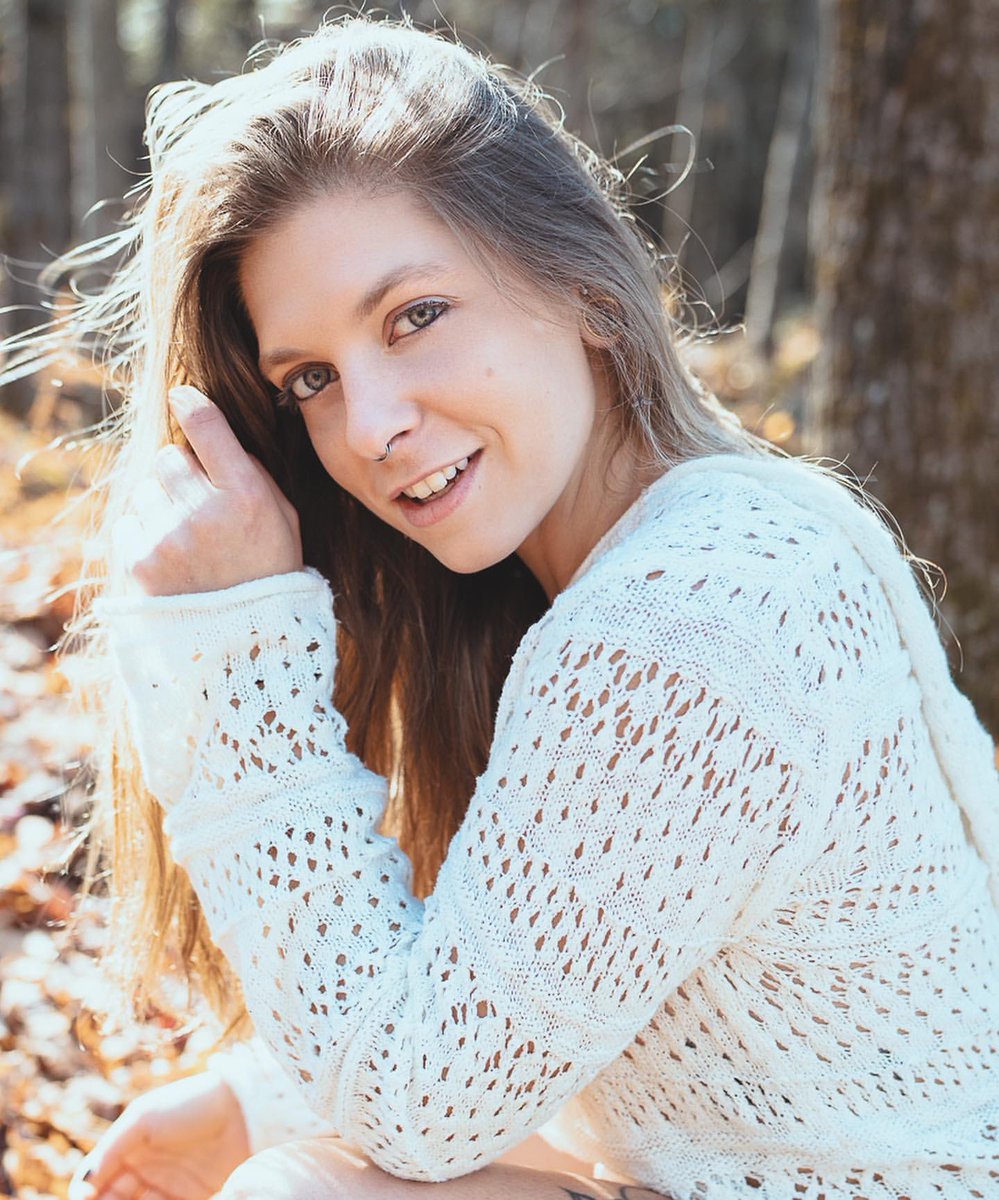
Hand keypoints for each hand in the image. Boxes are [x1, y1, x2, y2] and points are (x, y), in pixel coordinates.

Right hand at [68, 1070, 250, 1199]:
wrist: (244, 1111)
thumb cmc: (189, 1106)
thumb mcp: (144, 1119)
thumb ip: (111, 1150)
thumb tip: (82, 1185)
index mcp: (127, 1148)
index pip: (95, 1180)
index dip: (86, 1195)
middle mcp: (143, 1170)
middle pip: (112, 1199)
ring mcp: (166, 1186)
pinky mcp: (190, 1198)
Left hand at [114, 386, 302, 595]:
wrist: (247, 642)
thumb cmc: (270, 572)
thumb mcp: (284, 520)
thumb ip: (253, 475)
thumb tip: (212, 434)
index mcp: (248, 497)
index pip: (208, 427)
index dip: (191, 404)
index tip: (182, 396)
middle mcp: (206, 513)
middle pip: (170, 457)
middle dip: (182, 472)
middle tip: (198, 501)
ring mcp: (169, 538)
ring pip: (146, 488)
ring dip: (162, 504)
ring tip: (186, 536)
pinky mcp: (141, 562)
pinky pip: (128, 521)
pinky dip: (145, 532)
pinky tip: (170, 555)